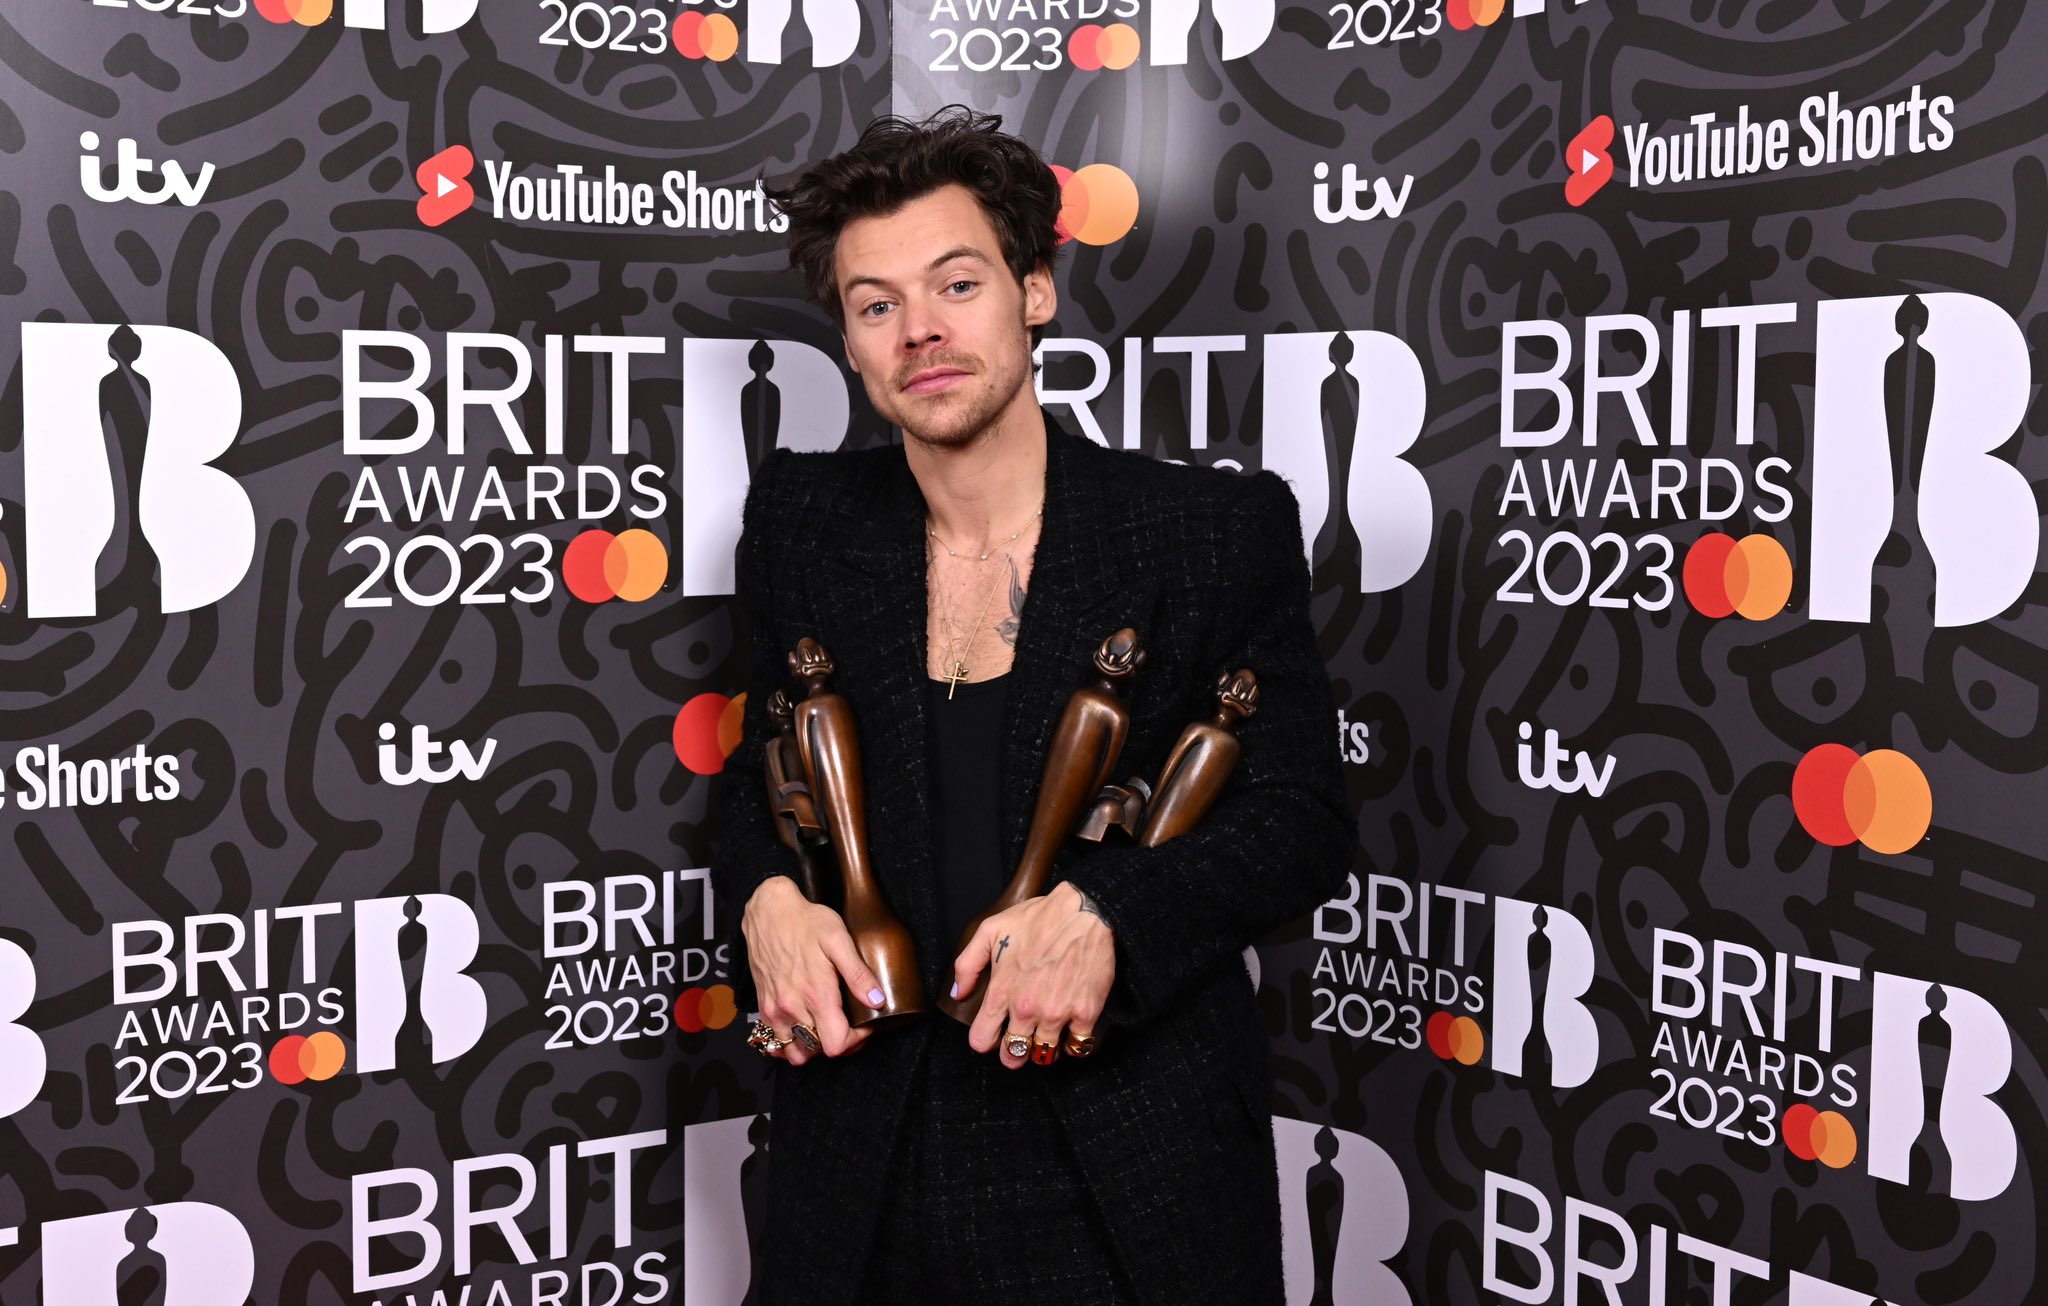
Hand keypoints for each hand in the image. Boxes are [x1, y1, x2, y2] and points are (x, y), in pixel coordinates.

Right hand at [740, 875, 882, 1064]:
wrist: (769, 911)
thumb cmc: (806, 922)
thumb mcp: (838, 939)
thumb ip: (857, 973)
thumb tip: (877, 1001)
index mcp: (815, 993)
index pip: (837, 1044)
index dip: (856, 1040)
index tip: (864, 1024)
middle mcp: (792, 1007)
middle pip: (819, 1051)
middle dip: (840, 1042)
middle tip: (851, 1024)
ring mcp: (775, 1009)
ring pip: (795, 1053)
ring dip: (814, 1047)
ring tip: (828, 1027)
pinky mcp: (764, 1006)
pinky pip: (776, 1042)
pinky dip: (791, 1043)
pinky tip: (805, 1028)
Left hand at [953, 881, 1114, 1068]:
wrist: (1084, 912)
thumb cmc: (1039, 918)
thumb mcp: (991, 930)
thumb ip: (968, 964)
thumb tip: (959, 993)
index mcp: (1002, 992)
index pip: (982, 1040)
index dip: (985, 1041)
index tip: (993, 1035)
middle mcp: (1027, 1008)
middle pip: (1013, 1056)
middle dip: (1014, 1054)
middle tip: (1020, 1043)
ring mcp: (1057, 1014)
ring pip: (1044, 1056)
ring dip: (1044, 1050)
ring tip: (1046, 1036)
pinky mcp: (1085, 1013)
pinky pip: (1078, 1047)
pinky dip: (1074, 1044)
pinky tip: (1071, 1031)